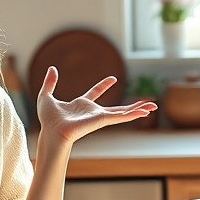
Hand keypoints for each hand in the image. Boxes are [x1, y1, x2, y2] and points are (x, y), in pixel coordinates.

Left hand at [34, 67, 155, 144]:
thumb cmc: (48, 119)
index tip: (112, 79)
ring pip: (123, 112)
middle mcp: (93, 112)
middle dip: (130, 105)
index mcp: (81, 105)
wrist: (52, 130)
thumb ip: (50, 82)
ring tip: (153, 106)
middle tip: (144, 101)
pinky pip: (121, 116)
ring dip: (138, 109)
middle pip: (116, 107)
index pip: (94, 93)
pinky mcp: (103, 120)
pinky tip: (145, 111)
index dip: (103, 86)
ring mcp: (100, 117)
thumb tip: (52, 68)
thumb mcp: (46, 95)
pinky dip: (134, 113)